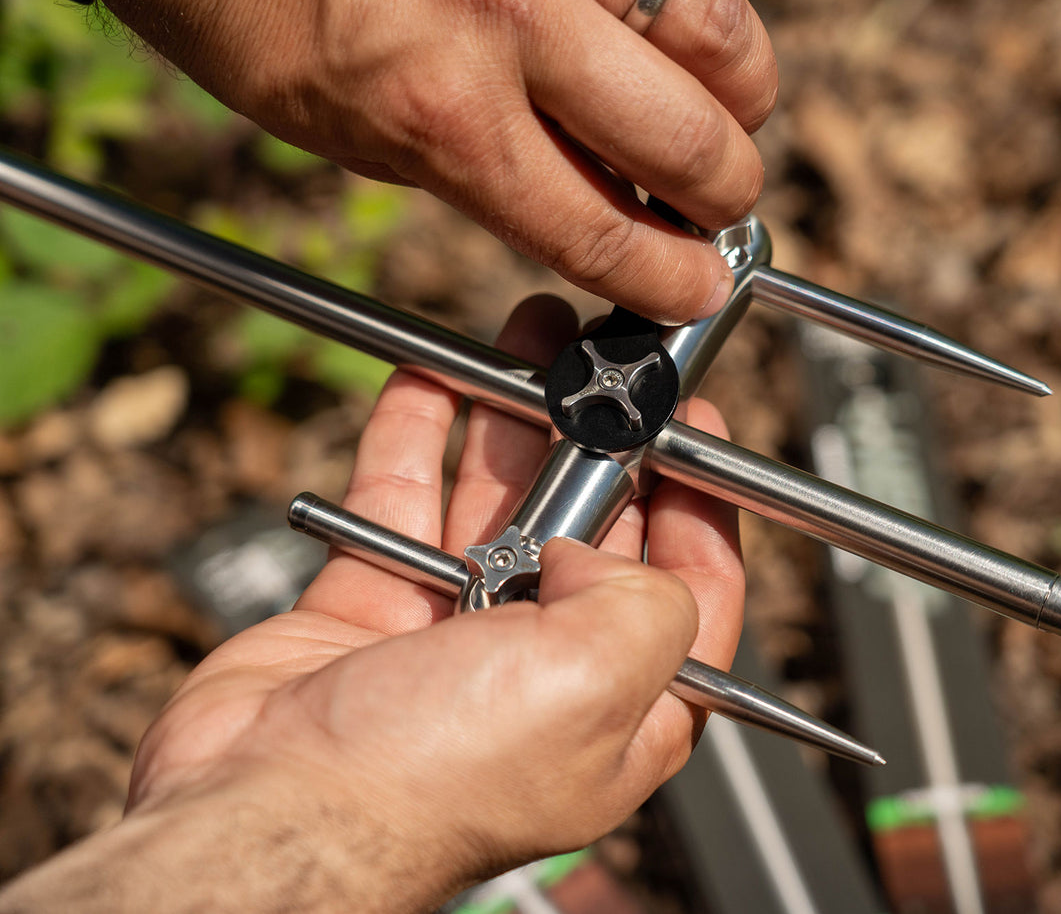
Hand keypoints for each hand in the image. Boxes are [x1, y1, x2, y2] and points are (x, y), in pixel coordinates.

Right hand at [0, 295, 743, 911]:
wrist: (270, 807)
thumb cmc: (432, 782)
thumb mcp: (599, 680)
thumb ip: (646, 597)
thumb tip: (601, 548)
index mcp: (625, 709)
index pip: (693, 594)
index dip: (704, 506)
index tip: (698, 426)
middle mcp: (548, 675)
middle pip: (594, 532)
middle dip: (602, 439)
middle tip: (607, 360)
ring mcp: (457, 639)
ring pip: (497, 501)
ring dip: (514, 417)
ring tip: (534, 338)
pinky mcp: (372, 611)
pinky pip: (401, 502)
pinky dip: (414, 437)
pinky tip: (430, 377)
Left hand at [98, 0, 777, 323]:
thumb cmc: (270, 18)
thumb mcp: (364, 140)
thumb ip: (493, 179)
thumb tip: (612, 213)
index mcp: (443, 109)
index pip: (599, 228)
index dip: (668, 277)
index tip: (702, 288)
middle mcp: (512, 14)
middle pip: (690, 141)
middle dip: (723, 195)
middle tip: (713, 204)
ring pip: (721, 32)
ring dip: (736, 92)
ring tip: (710, 108)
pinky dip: (690, 11)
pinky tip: (660, 36)